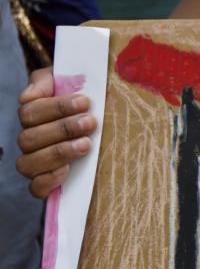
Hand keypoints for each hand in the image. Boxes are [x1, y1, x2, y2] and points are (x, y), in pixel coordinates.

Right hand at [15, 67, 96, 198]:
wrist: (101, 122)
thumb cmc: (85, 101)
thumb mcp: (68, 82)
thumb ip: (48, 80)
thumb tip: (31, 94)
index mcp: (33, 115)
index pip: (30, 111)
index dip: (56, 107)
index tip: (85, 102)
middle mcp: (30, 140)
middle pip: (30, 138)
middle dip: (63, 129)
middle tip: (90, 122)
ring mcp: (35, 163)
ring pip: (29, 162)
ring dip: (58, 152)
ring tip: (86, 144)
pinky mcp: (47, 183)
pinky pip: (35, 188)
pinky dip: (47, 181)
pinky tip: (66, 170)